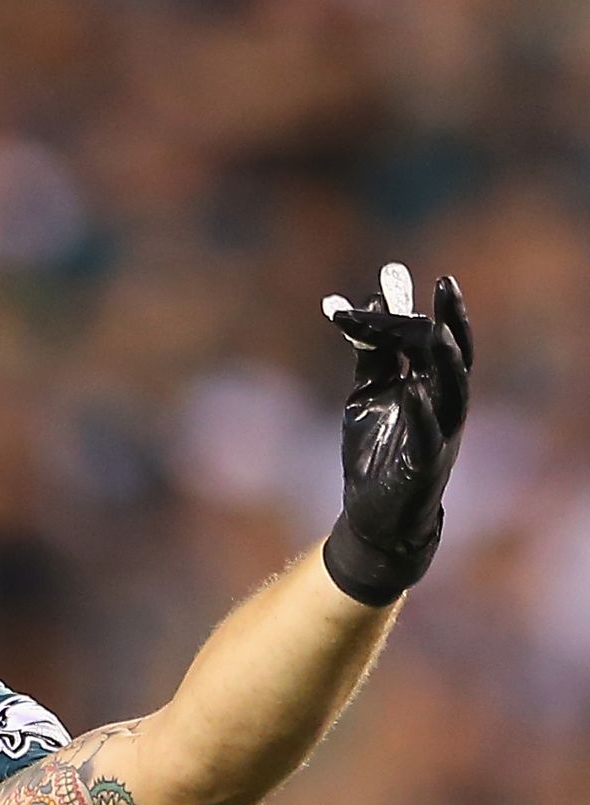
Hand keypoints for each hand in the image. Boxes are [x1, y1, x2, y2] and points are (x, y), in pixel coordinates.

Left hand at [317, 263, 472, 604]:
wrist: (373, 513)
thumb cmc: (375, 450)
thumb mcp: (367, 394)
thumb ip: (369, 355)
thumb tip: (366, 304)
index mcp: (429, 386)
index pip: (432, 340)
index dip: (425, 310)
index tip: (414, 275)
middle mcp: (442, 405)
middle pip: (453, 358)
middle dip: (451, 322)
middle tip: (445, 286)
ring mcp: (439, 434)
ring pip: (453, 393)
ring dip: (446, 362)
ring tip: (437, 331)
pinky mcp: (424, 463)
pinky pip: (428, 435)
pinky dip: (420, 412)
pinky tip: (411, 389)